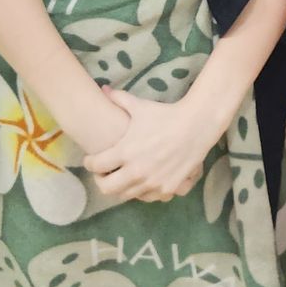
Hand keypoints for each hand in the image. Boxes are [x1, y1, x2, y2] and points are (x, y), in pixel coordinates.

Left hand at [81, 88, 224, 202]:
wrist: (196, 126)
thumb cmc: (165, 115)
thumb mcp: (140, 106)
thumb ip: (119, 99)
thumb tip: (104, 89)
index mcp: (124, 152)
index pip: (95, 166)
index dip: (90, 162)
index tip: (92, 160)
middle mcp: (136, 171)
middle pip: (106, 188)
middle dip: (101, 180)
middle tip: (104, 173)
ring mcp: (152, 183)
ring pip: (126, 195)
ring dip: (121, 187)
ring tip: (124, 176)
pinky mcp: (166, 188)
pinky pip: (147, 197)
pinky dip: (142, 191)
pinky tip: (143, 180)